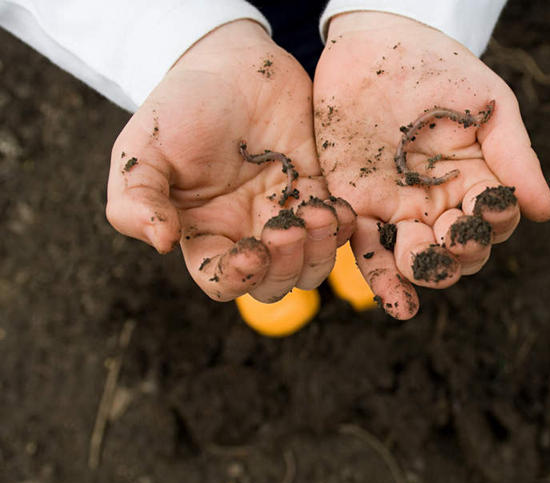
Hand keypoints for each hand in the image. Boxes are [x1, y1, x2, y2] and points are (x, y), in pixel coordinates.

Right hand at [106, 20, 354, 301]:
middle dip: (286, 267)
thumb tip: (161, 242)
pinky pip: (339, 228)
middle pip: (274, 283)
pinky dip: (343, 228)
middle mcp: (248, 233)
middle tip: (290, 228)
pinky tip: (340, 208)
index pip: (221, 281)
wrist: (230, 63)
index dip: (237, 277)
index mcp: (204, 234)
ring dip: (320, 252)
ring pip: (312, 265)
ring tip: (320, 215)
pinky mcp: (319, 191)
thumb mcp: (143, 148)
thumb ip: (135, 199)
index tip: (250, 251)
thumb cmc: (180, 106)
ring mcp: (286, 213)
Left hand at [313, 12, 549, 318]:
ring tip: (424, 262)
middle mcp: (441, 203)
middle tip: (454, 238)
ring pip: (420, 259)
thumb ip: (514, 156)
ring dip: (427, 270)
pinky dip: (386, 284)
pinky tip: (398, 305)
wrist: (375, 43)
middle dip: (461, 253)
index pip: (494, 221)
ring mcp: (400, 208)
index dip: (494, 222)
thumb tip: (546, 212)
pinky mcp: (359, 208)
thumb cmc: (440, 67)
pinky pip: (372, 254)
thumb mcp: (488, 105)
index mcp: (477, 180)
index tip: (487, 206)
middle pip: (460, 251)